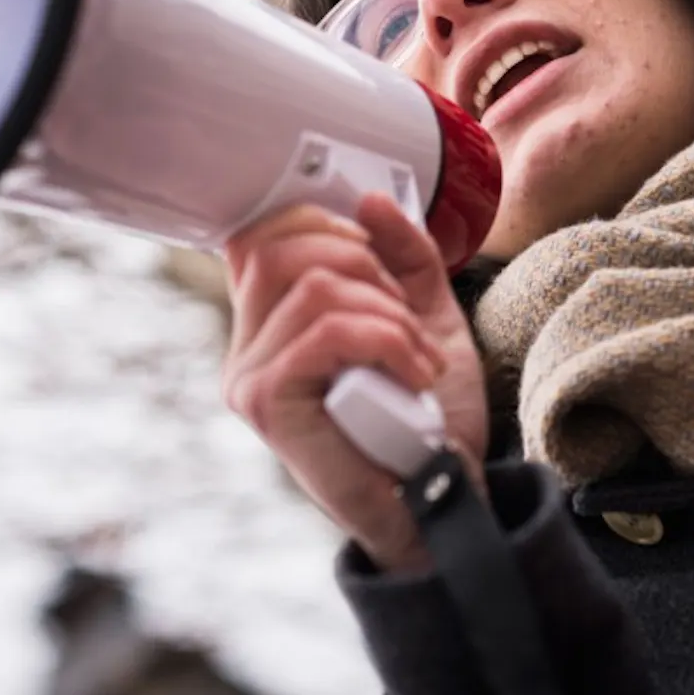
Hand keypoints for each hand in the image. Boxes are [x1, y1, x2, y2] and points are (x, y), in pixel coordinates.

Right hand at [221, 194, 489, 571]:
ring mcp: (251, 378)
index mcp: (274, 321)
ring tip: (419, 361)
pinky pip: (325, 332)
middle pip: (286, 248)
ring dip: (390, 316)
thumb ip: (403, 255)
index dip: (325, 225)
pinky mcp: (268, 405)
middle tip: (408, 324)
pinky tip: (413, 375)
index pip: (265, 234)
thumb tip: (369, 198)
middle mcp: (248, 347)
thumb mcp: (426, 312)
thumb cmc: (429, 415)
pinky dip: (388, 340)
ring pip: (316, 289)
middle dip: (369, 269)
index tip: (382, 266)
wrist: (445, 496)